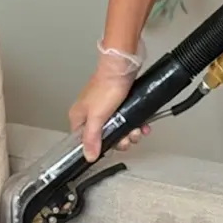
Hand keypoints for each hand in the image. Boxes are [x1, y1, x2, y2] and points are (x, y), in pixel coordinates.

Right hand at [68, 41, 150, 161]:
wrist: (122, 67)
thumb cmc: (106, 86)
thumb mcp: (97, 117)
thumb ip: (92, 138)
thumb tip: (88, 156)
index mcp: (79, 117)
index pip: (84, 141)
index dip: (99, 147)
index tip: (111, 147)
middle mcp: (90, 113)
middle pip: (105, 137)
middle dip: (121, 140)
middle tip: (128, 137)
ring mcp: (105, 108)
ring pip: (119, 130)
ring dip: (131, 133)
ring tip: (138, 129)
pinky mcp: (119, 103)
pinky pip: (128, 120)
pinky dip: (136, 124)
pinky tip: (143, 125)